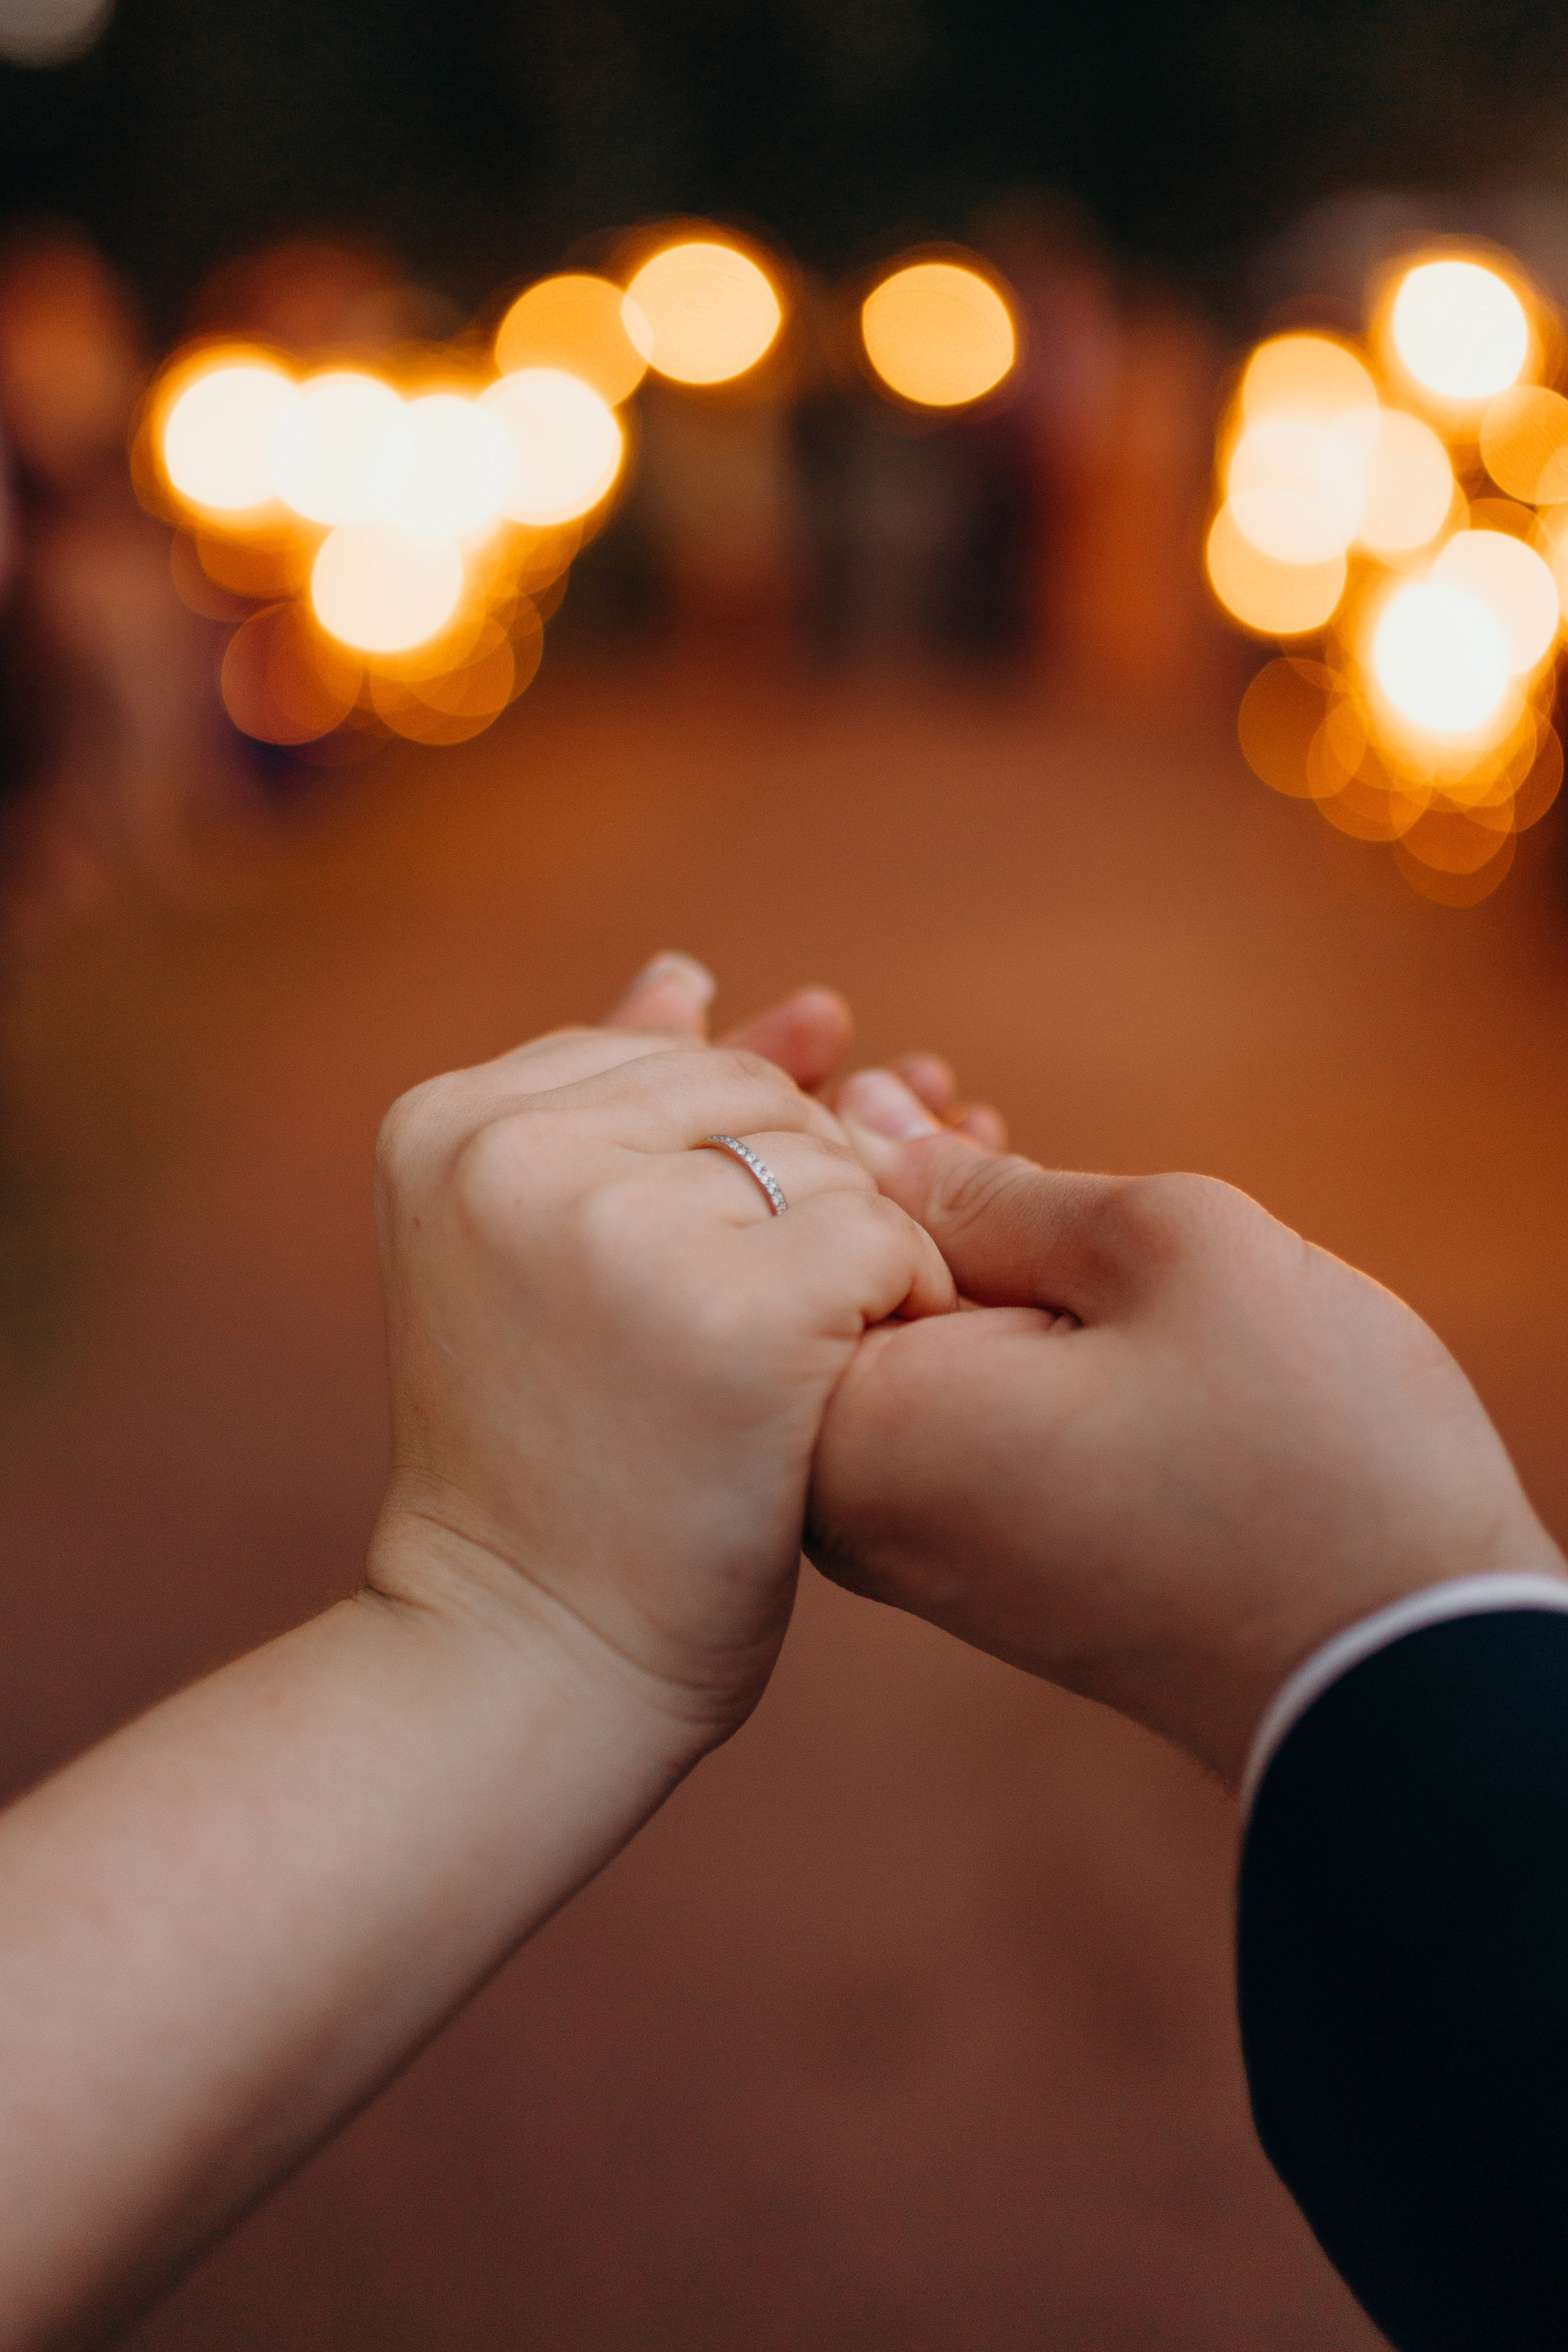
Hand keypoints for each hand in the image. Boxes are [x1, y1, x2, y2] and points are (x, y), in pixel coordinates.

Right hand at [367, 962, 954, 1759]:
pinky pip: (885, 1235)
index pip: (659, 1054)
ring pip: (827, 1157)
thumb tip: (688, 975)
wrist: (526, 1653)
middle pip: (753, 1096)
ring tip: (793, 1353)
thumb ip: (604, 1108)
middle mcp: (514, 1151)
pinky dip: (902, 1303)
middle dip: (801, 1189)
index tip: (724, 1250)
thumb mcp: (538, 1256)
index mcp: (443, 1121)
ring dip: (853, 1246)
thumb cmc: (547, 1460)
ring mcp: (622, 1225)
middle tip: (765, 1319)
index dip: (729, 1146)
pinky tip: (855, 1375)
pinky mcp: (735, 1309)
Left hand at [806, 1070, 1564, 1789]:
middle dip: (881, 1184)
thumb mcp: (1162, 1248)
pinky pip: (936, 1413)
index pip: (788, 1237)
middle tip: (959, 1098)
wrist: (1401, 1669)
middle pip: (822, 1295)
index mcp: (861, 1425)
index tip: (922, 1077)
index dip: (846, 1128)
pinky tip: (1040, 1274)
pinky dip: (976, 1331)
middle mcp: (848, 1507)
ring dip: (943, 1250)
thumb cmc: (1301, 1448)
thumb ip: (988, 1187)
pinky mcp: (970, 1568)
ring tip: (1008, 1162)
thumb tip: (871, 1122)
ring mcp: (908, 1550)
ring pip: (890, 1349)